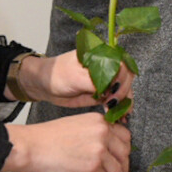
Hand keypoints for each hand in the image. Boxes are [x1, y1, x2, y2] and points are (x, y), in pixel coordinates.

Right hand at [3, 114, 131, 171]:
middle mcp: (103, 133)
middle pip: (125, 152)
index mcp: (99, 121)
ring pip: (118, 168)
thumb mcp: (77, 125)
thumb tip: (105, 148)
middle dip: (125, 164)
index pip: (124, 135)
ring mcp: (99, 151)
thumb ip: (94, 133)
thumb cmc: (47, 137)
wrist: (32, 147)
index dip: (125, 149)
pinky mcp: (92, 168)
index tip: (123, 156)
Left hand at [15, 52, 131, 110]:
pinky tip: (117, 117)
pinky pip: (116, 100)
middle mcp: (107, 66)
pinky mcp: (103, 93)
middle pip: (126, 77)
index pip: (121, 64)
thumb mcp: (74, 76)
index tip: (112, 93)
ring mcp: (106, 80)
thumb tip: (110, 89)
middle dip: (124, 92)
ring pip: (124, 90)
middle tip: (114, 105)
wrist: (45, 86)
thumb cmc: (56, 75)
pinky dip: (118, 109)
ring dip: (124, 103)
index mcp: (102, 55)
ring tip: (120, 115)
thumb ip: (93, 81)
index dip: (121, 79)